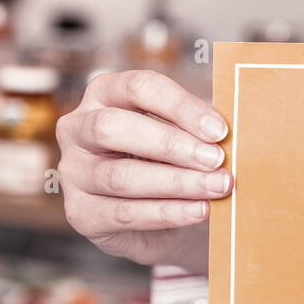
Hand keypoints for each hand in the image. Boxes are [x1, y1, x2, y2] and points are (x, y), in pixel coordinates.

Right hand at [55, 70, 232, 266]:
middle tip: (217, 159)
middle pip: (114, 127)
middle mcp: (78, 128)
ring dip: (177, 182)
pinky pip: (124, 213)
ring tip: (218, 187)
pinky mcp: (81, 213)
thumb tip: (229, 131)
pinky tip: (199, 210)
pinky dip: (168, 212)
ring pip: (121, 176)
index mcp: (106, 94)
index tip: (220, 129)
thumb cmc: (176, 161)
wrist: (165, 216)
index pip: (138, 87)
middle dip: (171, 144)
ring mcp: (73, 172)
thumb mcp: (186, 136)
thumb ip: (198, 128)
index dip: (181, 106)